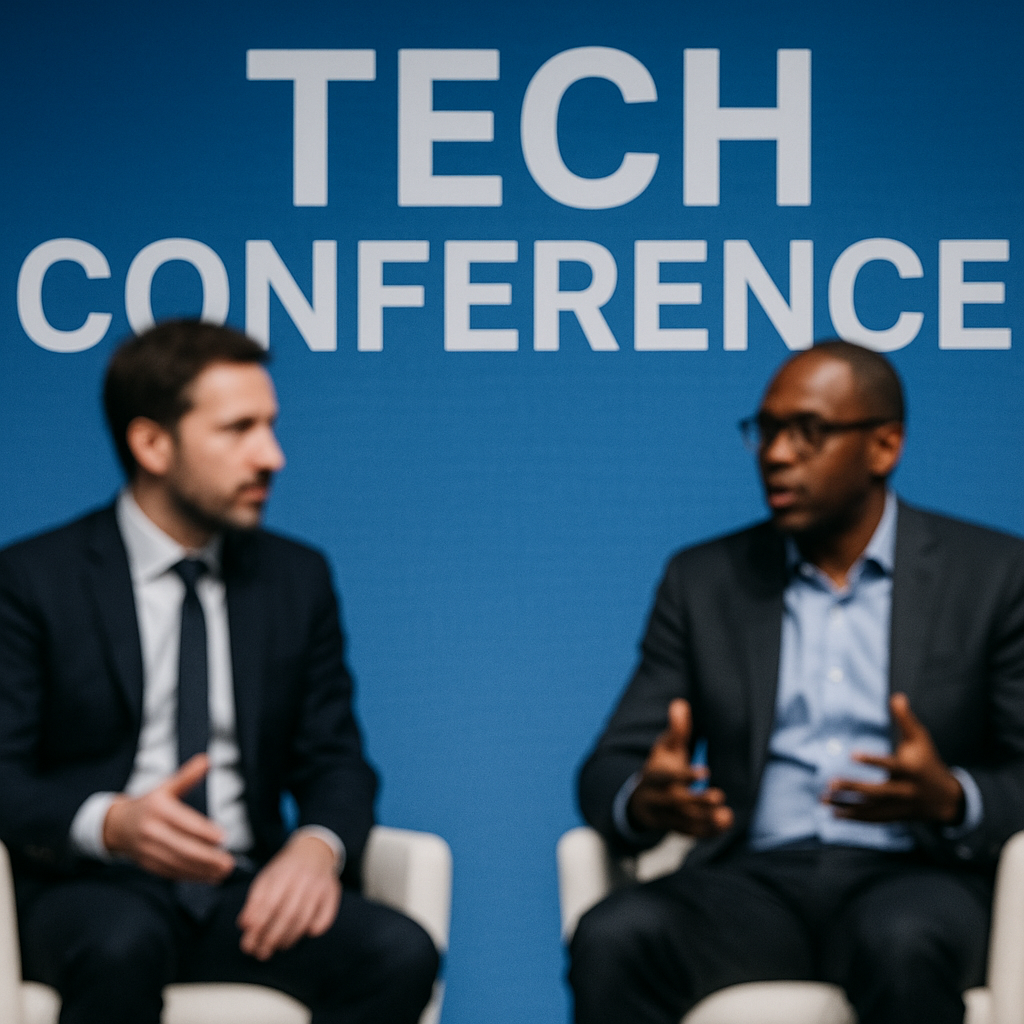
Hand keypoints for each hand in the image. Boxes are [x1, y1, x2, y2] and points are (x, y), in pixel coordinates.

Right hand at [103, 753, 234, 881]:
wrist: (117, 825)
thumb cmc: (149, 803)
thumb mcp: (166, 786)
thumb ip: (187, 776)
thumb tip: (207, 759)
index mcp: (158, 809)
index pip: (184, 822)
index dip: (204, 832)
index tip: (223, 838)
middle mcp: (151, 831)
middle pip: (182, 847)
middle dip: (207, 857)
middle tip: (230, 862)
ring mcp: (147, 850)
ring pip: (178, 863)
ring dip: (202, 870)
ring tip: (224, 872)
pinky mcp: (148, 865)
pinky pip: (171, 872)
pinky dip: (191, 877)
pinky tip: (209, 877)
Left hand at [237, 832, 340, 960]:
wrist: (314, 850)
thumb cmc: (285, 869)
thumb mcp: (266, 877)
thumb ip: (255, 900)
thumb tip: (244, 925)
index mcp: (283, 873)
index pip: (269, 903)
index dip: (258, 926)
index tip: (247, 944)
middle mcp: (303, 879)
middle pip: (287, 914)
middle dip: (272, 937)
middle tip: (261, 953)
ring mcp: (319, 886)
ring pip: (304, 918)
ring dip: (289, 938)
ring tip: (277, 948)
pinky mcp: (332, 893)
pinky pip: (326, 916)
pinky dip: (315, 929)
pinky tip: (304, 936)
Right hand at [627, 699, 733, 837]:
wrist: (642, 800)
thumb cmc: (660, 767)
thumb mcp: (664, 748)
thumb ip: (676, 730)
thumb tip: (680, 704)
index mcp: (653, 776)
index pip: (666, 777)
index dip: (684, 775)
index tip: (705, 772)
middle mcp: (656, 797)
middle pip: (675, 802)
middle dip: (697, 801)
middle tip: (719, 796)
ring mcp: (664, 815)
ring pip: (683, 821)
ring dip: (705, 820)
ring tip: (726, 816)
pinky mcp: (673, 828)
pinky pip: (689, 833)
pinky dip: (706, 832)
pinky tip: (724, 825)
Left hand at [826, 693, 964, 823]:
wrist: (946, 798)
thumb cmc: (928, 761)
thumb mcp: (921, 739)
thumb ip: (906, 720)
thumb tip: (896, 696)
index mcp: (910, 770)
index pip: (891, 765)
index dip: (873, 760)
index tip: (852, 754)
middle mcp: (904, 790)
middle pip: (877, 792)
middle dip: (854, 788)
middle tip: (830, 782)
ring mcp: (898, 806)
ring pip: (871, 808)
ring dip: (846, 805)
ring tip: (822, 799)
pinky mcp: (894, 816)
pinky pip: (872, 819)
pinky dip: (853, 817)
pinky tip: (833, 814)